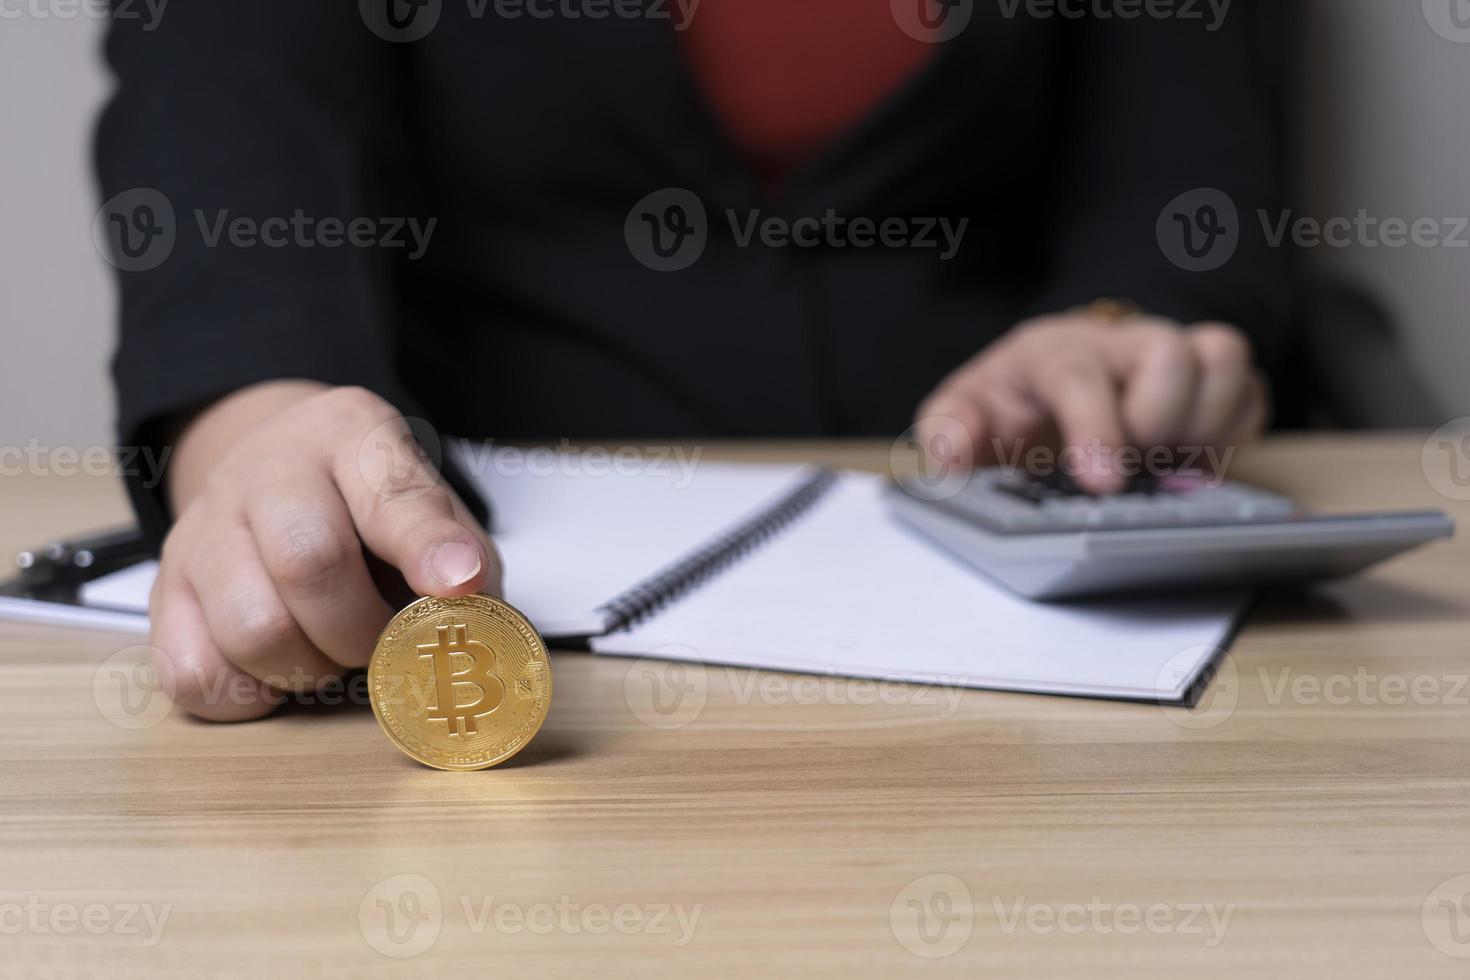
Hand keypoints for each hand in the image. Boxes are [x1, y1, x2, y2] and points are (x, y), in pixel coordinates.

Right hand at [150, 382, 501, 720]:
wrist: (277, 474)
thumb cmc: (368, 505)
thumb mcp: (428, 503)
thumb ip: (460, 549)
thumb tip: (471, 600)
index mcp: (347, 433)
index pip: (387, 491)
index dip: (427, 545)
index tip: (460, 584)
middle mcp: (262, 471)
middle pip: (307, 563)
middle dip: (362, 629)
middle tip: (382, 641)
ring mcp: (201, 531)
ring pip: (252, 631)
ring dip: (310, 669)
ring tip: (332, 653)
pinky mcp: (163, 594)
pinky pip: (195, 675)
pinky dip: (250, 696)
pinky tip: (280, 672)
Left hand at [914, 314, 1268, 492]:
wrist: (1054, 378)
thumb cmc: (1015, 400)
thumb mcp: (965, 412)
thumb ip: (949, 430)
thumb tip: (950, 457)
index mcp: (1056, 351)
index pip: (1082, 377)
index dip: (1097, 429)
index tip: (1104, 481)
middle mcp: (1122, 342)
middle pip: (1173, 353)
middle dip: (1160, 420)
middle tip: (1137, 460)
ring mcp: (1176, 354)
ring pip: (1225, 357)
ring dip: (1206, 421)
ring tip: (1170, 457)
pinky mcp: (1214, 381)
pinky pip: (1253, 394)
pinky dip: (1232, 433)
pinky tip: (1193, 459)